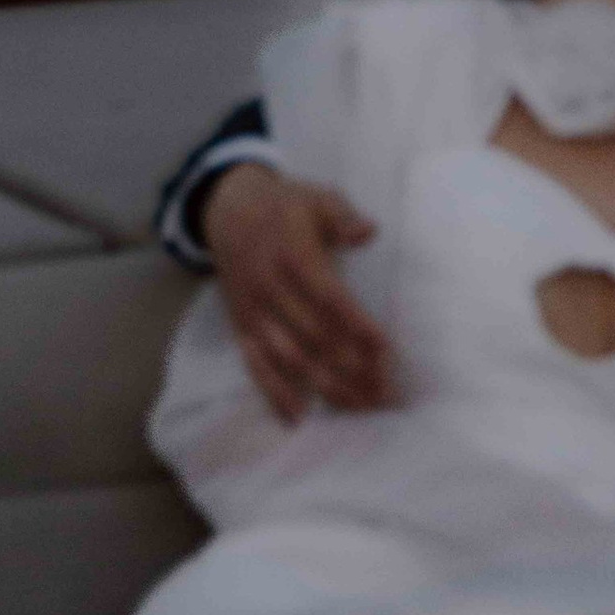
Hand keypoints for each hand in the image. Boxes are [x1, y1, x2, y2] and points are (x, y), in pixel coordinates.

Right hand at [204, 166, 393, 421]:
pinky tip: (299, 417)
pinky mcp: (240, 328)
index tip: (385, 349)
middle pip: (312, 336)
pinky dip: (274, 394)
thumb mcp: (318, 197)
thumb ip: (342, 216)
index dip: (356, 325)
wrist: (229, 211)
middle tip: (383, 391)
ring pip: (288, 358)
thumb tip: (368, 231)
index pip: (329, 298)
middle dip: (349, 366)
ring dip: (323, 386)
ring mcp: (252, 312)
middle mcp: (270, 288)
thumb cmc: (287, 206)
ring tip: (357, 407)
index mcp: (293, 254)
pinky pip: (255, 366)